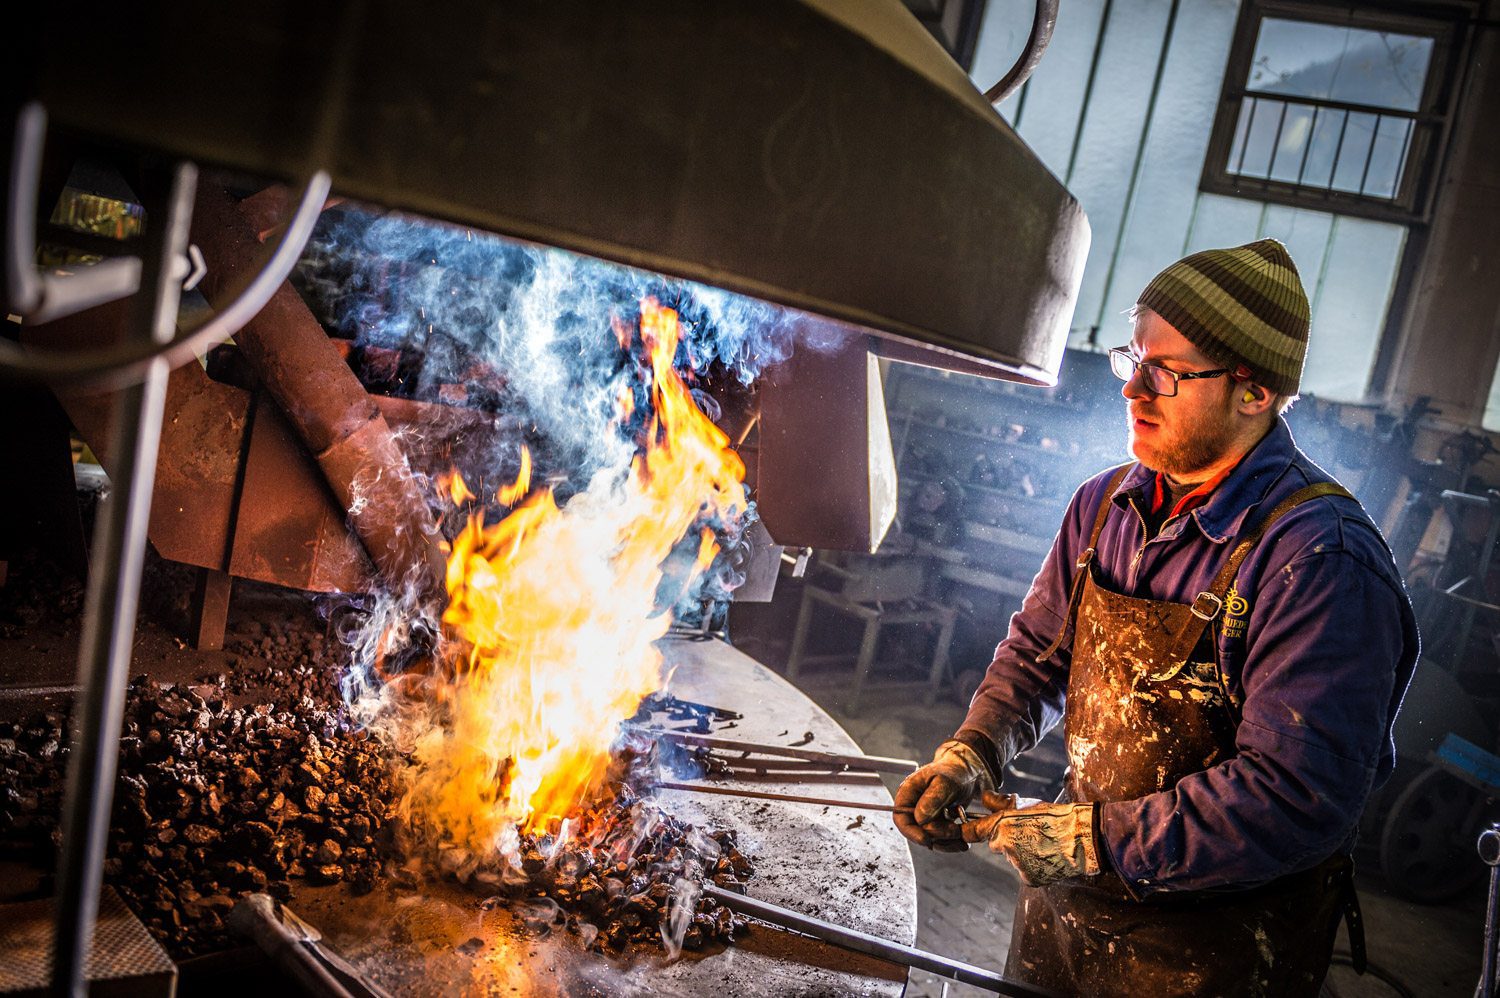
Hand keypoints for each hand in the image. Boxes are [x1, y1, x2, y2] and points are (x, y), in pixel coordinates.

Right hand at [893, 740, 993, 851]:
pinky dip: (952, 843)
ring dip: (946, 842)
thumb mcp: (945, 782)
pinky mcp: (939, 823)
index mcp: (909, 793)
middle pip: (917, 831)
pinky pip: (941, 839)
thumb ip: (932, 799)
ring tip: (962, 836)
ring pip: (930, 838)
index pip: (900, 818)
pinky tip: (964, 842)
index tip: (926, 839)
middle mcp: (915, 806)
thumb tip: (920, 819)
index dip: (910, 831)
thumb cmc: (954, 771)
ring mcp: (927, 816)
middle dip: (936, 835)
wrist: (969, 772)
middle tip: (955, 830)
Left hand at [961, 791, 1099, 886]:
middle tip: (1029, 832)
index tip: (966, 832)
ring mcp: (1016, 864)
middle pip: (997, 844)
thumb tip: (983, 797)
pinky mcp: (1029, 878)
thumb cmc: (1053, 816)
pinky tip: (1047, 856)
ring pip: (1013, 858)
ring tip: (1043, 843)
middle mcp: (1004, 846)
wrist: (1079, 837)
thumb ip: (999, 803)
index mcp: (1000, 826)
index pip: (971, 832)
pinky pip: (1026, 871)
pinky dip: (1034, 866)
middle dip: (1007, 839)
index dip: (968, 832)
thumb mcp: (1025, 804)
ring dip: (1023, 853)